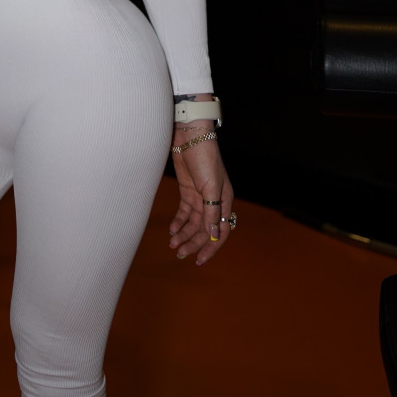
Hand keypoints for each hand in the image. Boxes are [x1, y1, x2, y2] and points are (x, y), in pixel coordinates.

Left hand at [168, 137, 233, 265]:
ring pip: (193, 223)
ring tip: (172, 245)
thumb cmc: (205, 158)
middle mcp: (213, 202)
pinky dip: (178, 222)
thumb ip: (211, 211)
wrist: (189, 136)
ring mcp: (200, 196)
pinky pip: (184, 212)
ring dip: (183, 234)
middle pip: (204, 229)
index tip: (199, 260)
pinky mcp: (187, 190)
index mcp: (225, 201)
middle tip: (179, 254)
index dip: (210, 247)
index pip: (220, 231)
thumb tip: (213, 235)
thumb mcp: (210, 186)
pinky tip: (172, 230)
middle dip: (193, 243)